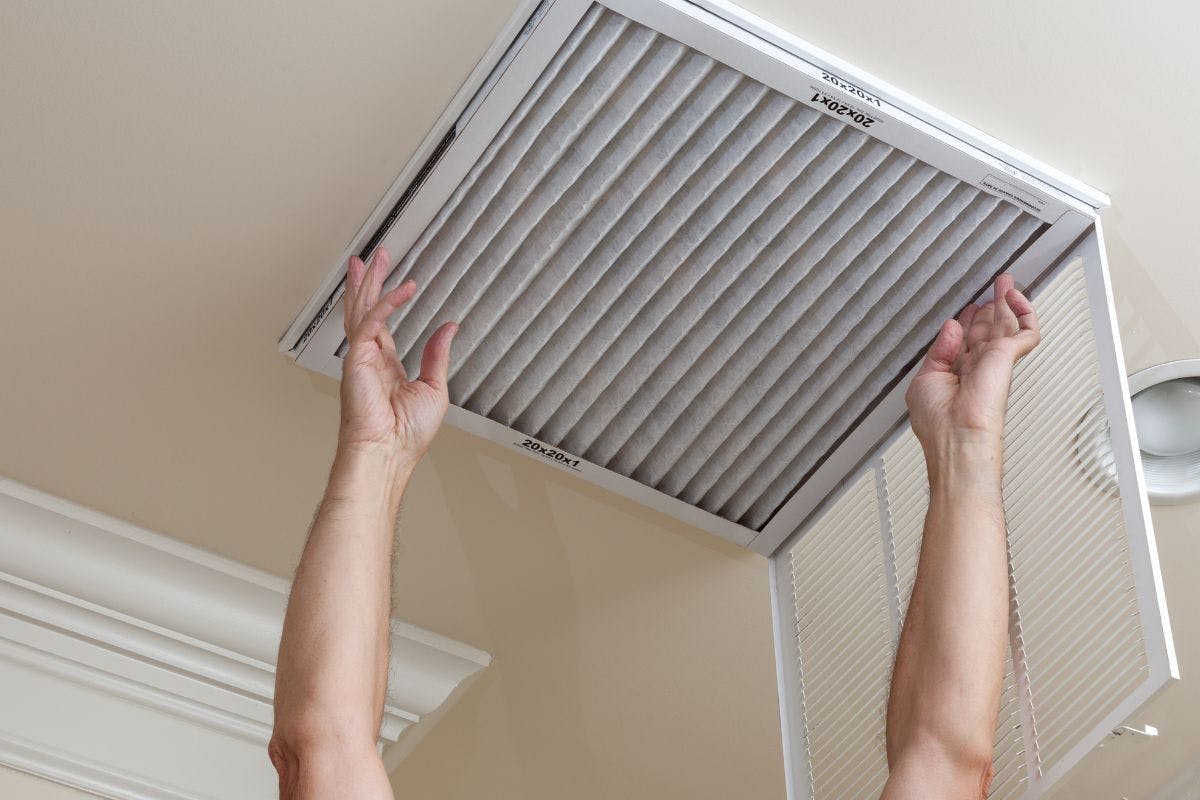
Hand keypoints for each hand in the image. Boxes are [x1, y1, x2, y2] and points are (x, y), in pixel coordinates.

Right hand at [338, 248, 457, 463]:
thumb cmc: (407, 435)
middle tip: (376, 256)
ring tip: (372, 258)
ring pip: (360, 310)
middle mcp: (368, 359)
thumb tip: (449, 328)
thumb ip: (437, 355)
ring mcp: (359, 358)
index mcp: (384, 366)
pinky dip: (387, 303)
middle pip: (365, 310)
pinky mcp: (357, 359)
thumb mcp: (434, 389)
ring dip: (367, 282)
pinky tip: (404, 289)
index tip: (395, 282)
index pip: (382, 325)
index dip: (386, 301)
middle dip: (369, 281)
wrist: (389, 453)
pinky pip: (372, 322)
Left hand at [905, 274, 1039, 458]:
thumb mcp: (924, 379)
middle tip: (993, 289)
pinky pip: (1026, 331)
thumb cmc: (938, 422)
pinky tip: (1014, 297)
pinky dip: (1024, 312)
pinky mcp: (1007, 358)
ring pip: (1006, 325)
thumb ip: (938, 351)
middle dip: (989, 308)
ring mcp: (994, 362)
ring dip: (1006, 302)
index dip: (966, 322)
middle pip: (986, 330)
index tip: (966, 309)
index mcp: (956, 374)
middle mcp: (977, 367)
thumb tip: (951, 326)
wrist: (956, 437)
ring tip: (1005, 282)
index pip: (965, 342)